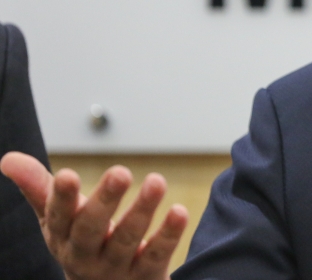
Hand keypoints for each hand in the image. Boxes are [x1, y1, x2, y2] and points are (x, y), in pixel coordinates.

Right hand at [0, 151, 188, 279]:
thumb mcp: (59, 219)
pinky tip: (180, 211)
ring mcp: (116, 267)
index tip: (67, 174)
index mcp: (62, 237)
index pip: (58, 217)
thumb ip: (39, 188)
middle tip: (121, 171)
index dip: (61, 198)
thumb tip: (8, 158)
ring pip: (127, 241)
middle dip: (105, 201)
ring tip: (156, 181)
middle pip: (92, 230)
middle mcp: (86, 255)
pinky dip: (168, 234)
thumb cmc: (81, 242)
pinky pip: (156, 254)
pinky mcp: (146, 274)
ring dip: (141, 211)